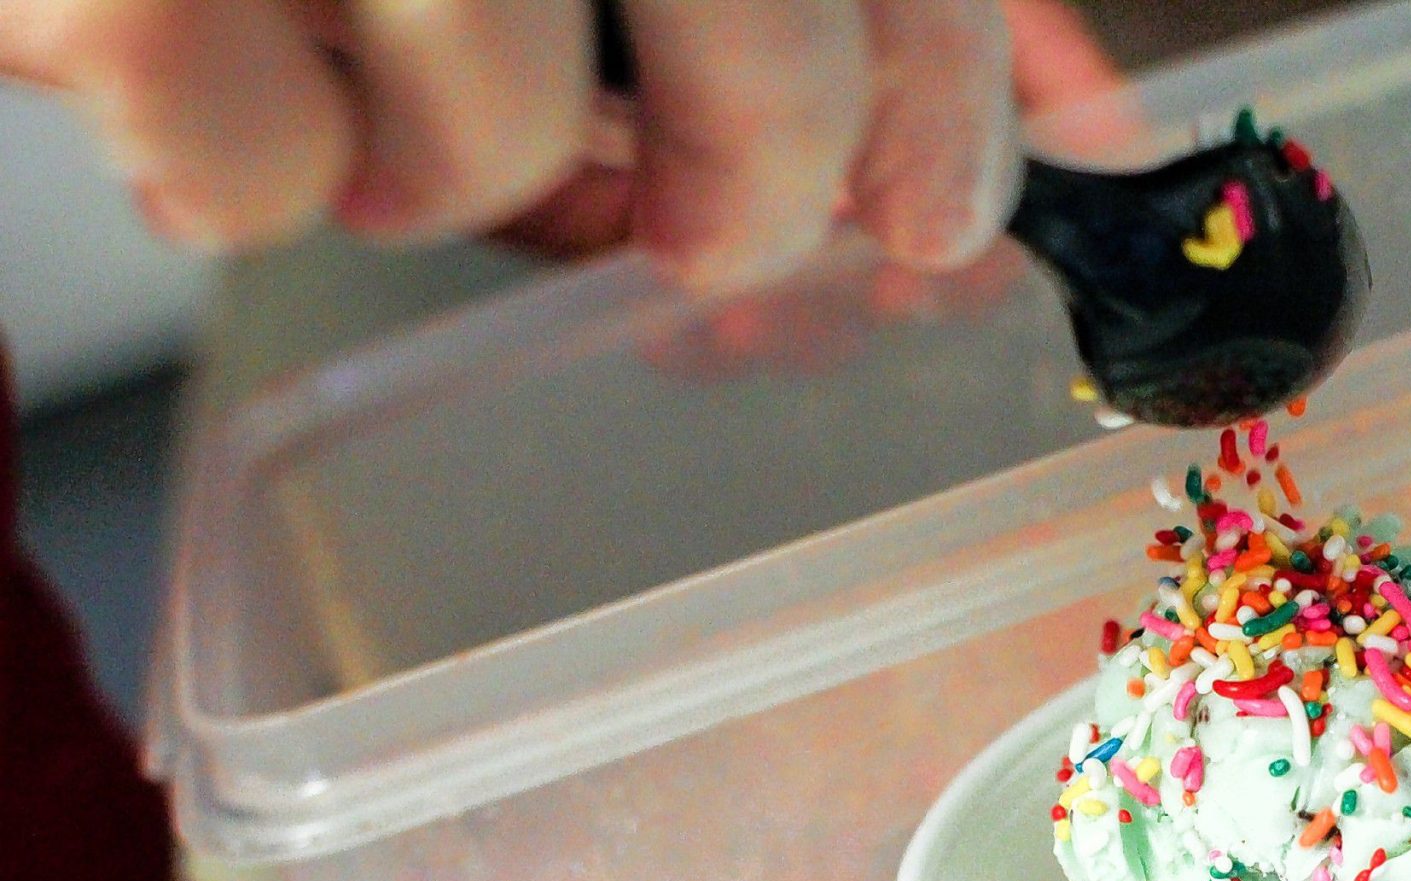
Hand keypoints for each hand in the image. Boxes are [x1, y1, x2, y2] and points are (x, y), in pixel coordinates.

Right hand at [0, 0, 1118, 292]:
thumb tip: (1078, 112)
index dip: (941, 85)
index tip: (936, 215)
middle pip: (755, 11)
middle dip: (761, 166)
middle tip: (704, 236)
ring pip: (492, 101)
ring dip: (461, 166)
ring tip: (387, 120)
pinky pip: (253, 158)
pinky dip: (253, 186)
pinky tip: (239, 120)